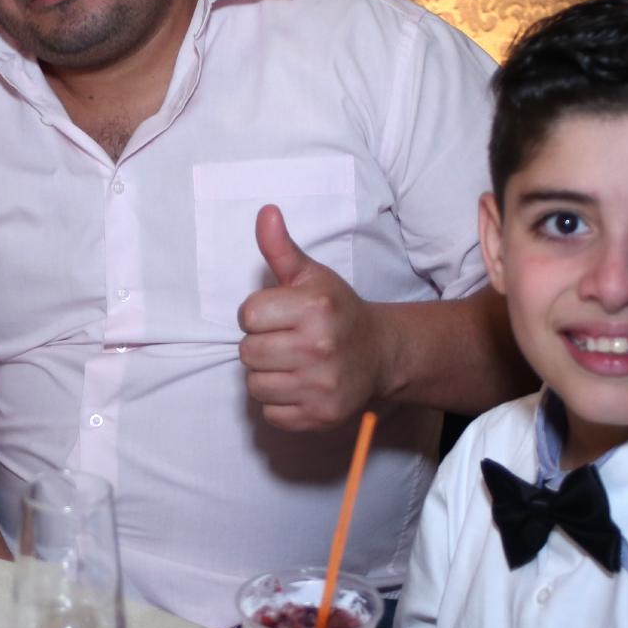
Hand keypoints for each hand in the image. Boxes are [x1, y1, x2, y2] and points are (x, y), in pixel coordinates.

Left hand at [237, 204, 386, 429]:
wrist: (380, 353)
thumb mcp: (311, 275)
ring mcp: (321, 386)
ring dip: (268, 375)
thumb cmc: (336, 311)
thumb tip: (265, 212)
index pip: (247, 314)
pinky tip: (300, 386)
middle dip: (262, 344)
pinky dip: (279, 402)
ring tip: (292, 364)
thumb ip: (281, 248)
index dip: (259, 314)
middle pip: (248, 352)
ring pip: (255, 385)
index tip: (280, 315)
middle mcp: (319, 347)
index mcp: (314, 308)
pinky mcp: (320, 416)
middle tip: (287, 340)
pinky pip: (270, 413)